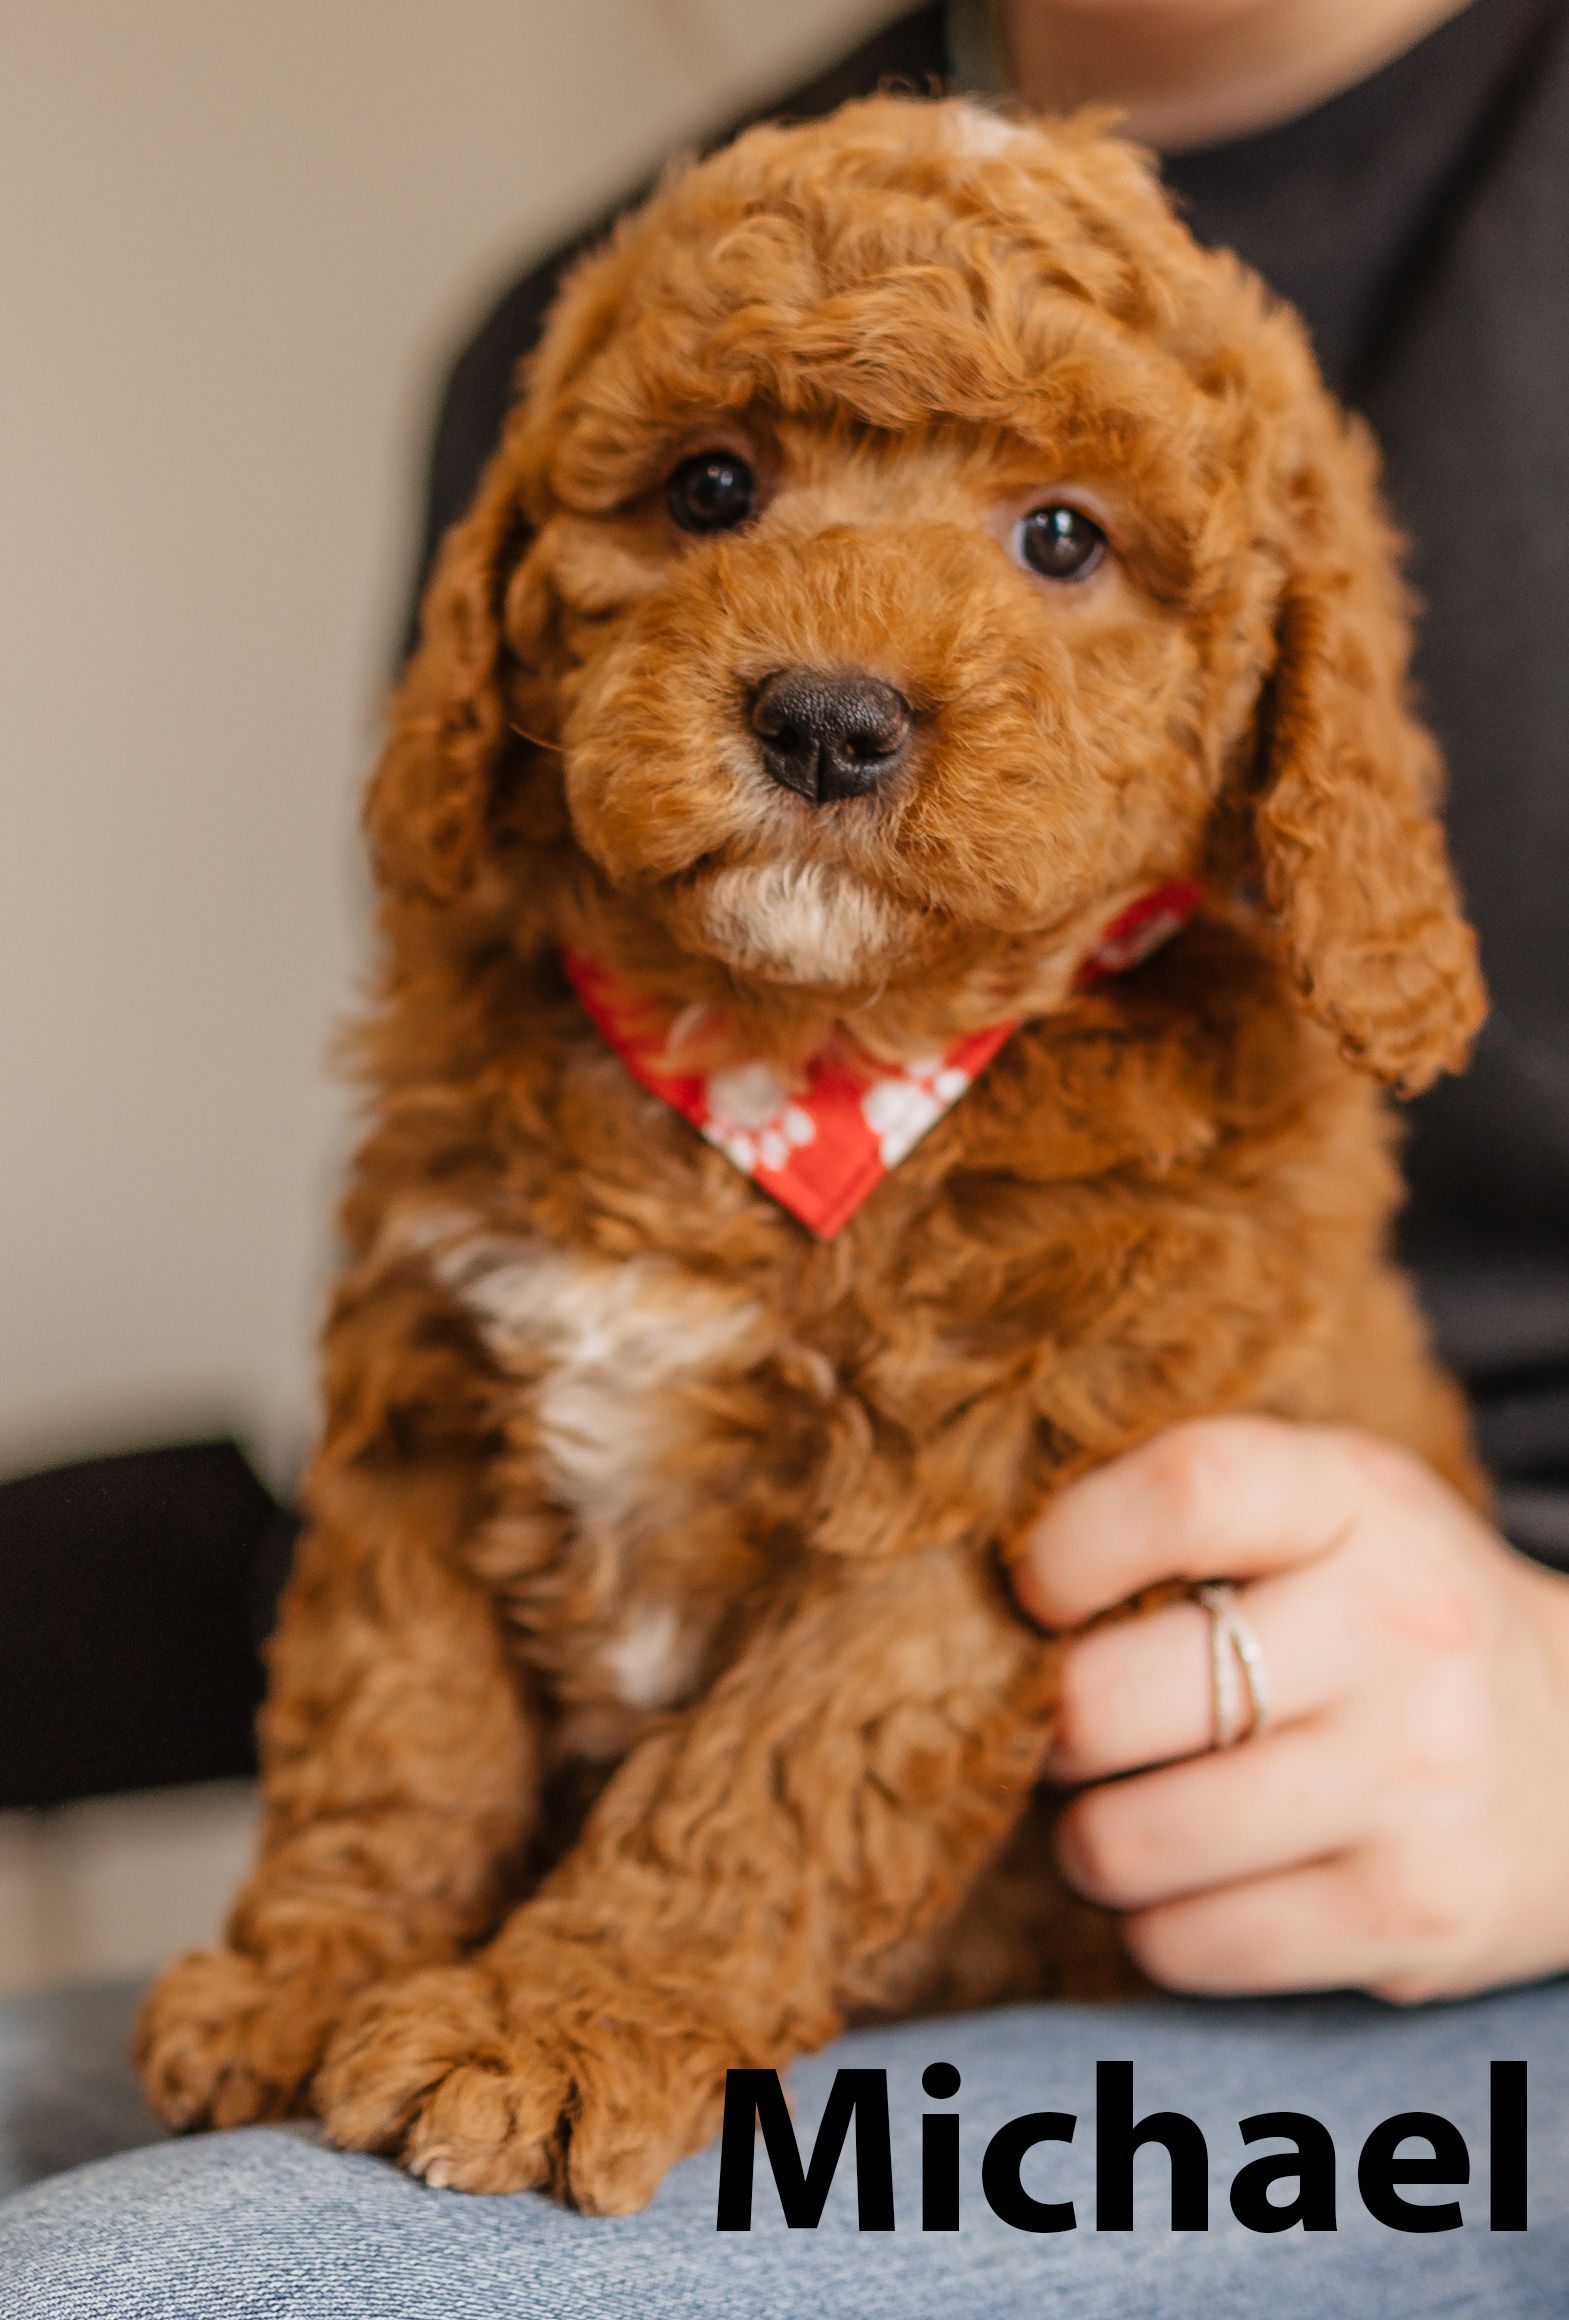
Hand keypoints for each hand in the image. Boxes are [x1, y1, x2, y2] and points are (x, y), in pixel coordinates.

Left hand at [1011, 1418, 1568, 2001]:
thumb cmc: (1384, 1614)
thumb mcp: (1321, 1511)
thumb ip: (1182, 1513)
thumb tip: (984, 1590)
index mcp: (1355, 1500)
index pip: (1186, 1491)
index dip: (1068, 1545)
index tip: (1035, 1590)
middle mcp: (1397, 1633)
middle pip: (1107, 1698)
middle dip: (1053, 1727)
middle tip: (1079, 1727)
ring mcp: (1413, 1781)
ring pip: (1126, 1842)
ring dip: (1093, 1838)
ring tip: (1138, 1806)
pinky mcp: (1410, 1916)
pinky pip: (1185, 1943)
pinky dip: (1160, 1922)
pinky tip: (1208, 1877)